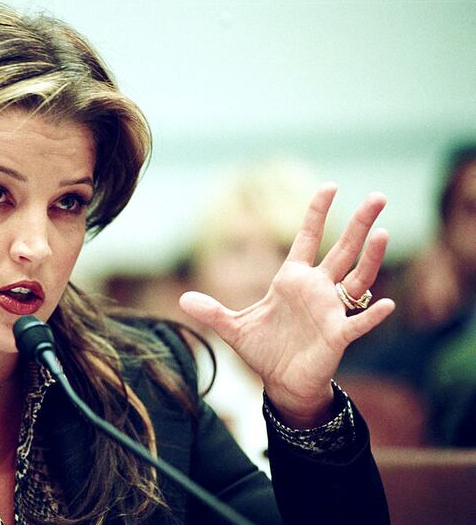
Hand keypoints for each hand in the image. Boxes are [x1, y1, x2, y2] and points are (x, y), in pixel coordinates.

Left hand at [180, 184, 394, 427]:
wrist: (282, 383)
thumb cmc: (264, 351)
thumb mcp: (233, 328)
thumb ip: (212, 311)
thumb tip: (182, 299)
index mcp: (292, 280)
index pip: (307, 238)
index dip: (317, 213)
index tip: (329, 185)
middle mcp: (317, 289)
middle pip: (343, 250)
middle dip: (360, 224)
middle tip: (378, 196)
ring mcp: (330, 310)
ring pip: (357, 278)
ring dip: (371, 258)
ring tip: (383, 233)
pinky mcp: (337, 336)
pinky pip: (358, 323)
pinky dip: (371, 315)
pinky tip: (387, 304)